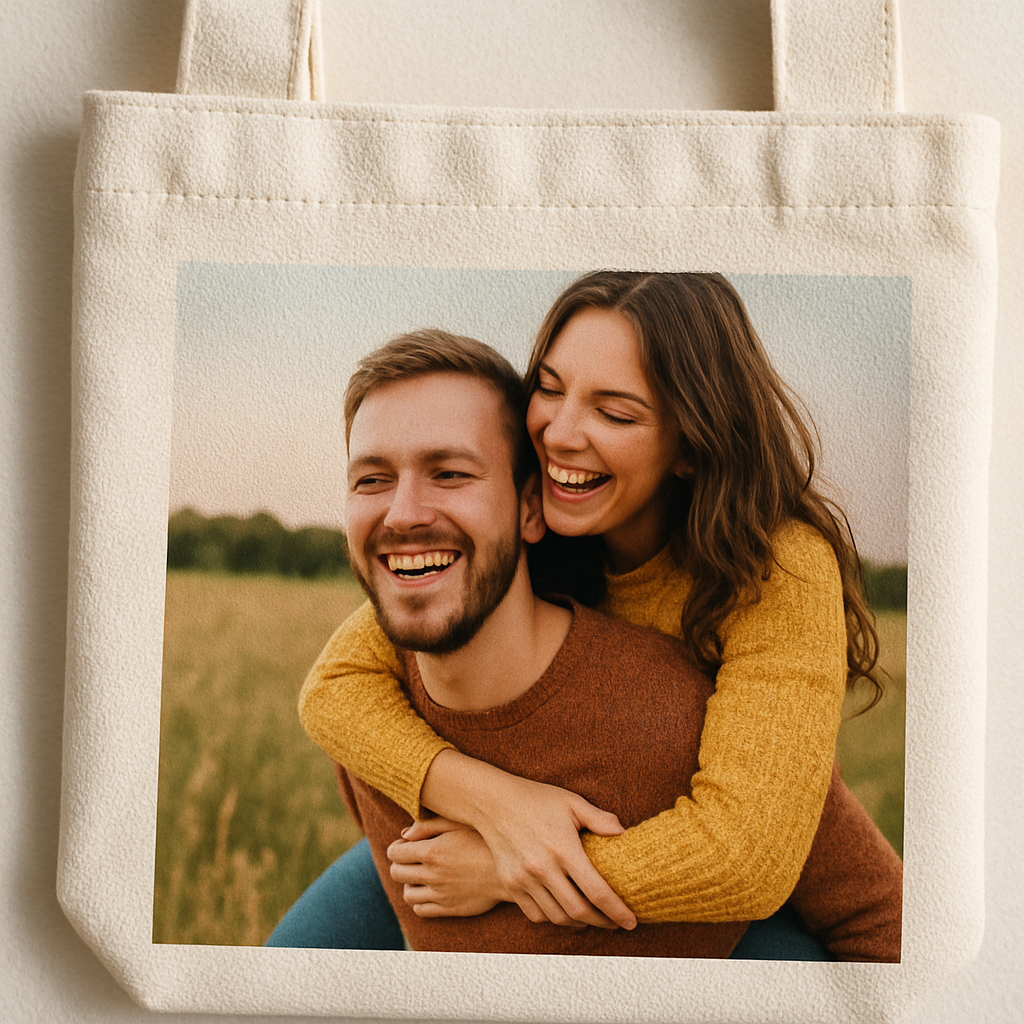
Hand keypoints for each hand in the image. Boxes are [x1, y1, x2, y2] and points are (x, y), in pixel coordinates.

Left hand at [386, 817, 504, 917]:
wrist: (510, 869)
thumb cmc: (485, 840)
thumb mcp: (458, 823)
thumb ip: (428, 825)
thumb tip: (404, 834)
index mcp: (432, 851)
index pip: (395, 853)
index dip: (396, 847)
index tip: (405, 844)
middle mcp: (432, 875)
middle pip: (397, 873)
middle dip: (399, 863)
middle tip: (410, 858)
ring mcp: (440, 894)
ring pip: (407, 894)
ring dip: (409, 883)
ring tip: (420, 874)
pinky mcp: (450, 909)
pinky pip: (421, 910)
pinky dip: (419, 901)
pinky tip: (430, 889)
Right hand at [420, 751, 637, 930]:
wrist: (493, 802)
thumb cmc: (535, 799)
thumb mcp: (571, 802)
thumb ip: (599, 819)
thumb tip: (623, 833)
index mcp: (563, 848)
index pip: (596, 891)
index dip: (617, 911)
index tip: (631, 922)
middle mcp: (543, 868)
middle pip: (579, 911)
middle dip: (603, 922)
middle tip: (616, 923)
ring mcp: (524, 879)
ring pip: (557, 917)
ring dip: (579, 924)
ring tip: (593, 918)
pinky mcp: (510, 884)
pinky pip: (535, 914)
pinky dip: (553, 919)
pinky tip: (564, 912)